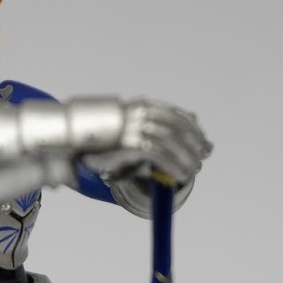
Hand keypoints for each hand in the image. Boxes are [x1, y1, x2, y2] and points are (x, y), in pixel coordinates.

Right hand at [82, 99, 211, 184]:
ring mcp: (132, 129)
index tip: (205, 144)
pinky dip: (174, 165)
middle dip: (193, 145)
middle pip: (176, 128)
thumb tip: (199, 127)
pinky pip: (159, 155)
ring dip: (186, 158)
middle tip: (201, 159)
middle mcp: (138, 114)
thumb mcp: (138, 129)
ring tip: (192, 170)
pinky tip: (181, 175)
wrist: (78, 147)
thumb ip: (165, 126)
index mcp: (142, 107)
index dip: (193, 130)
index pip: (176, 115)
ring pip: (170, 142)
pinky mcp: (128, 145)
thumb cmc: (112, 141)